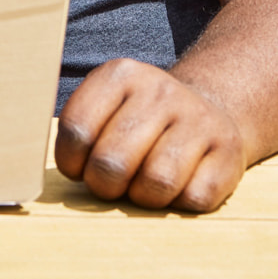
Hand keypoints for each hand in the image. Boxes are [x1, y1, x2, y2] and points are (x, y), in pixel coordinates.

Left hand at [54, 59, 247, 211]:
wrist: (213, 108)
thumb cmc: (140, 122)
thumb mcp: (106, 107)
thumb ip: (77, 132)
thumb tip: (48, 173)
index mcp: (121, 75)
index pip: (77, 129)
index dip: (72, 162)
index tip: (79, 168)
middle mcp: (161, 90)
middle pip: (112, 162)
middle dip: (105, 185)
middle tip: (113, 183)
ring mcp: (199, 119)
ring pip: (156, 184)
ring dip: (144, 197)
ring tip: (145, 184)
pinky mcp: (229, 152)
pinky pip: (193, 198)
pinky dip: (180, 203)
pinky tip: (182, 183)